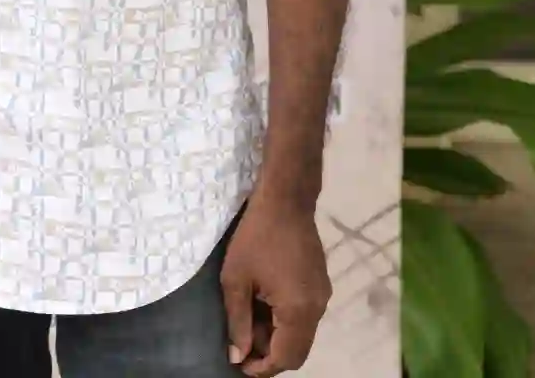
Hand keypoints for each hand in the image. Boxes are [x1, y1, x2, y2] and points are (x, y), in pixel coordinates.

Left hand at [220, 196, 331, 374]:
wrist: (285, 199)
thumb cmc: (256, 237)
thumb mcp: (236, 279)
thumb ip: (238, 321)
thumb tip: (238, 355)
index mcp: (298, 311)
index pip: (285, 358)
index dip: (262, 368)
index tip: (240, 365)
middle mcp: (317, 309)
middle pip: (297, 351)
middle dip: (270, 354)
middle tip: (242, 344)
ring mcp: (322, 295)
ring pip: (302, 333)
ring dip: (277, 336)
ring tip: (248, 320)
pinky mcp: (320, 283)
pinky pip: (305, 315)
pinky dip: (286, 320)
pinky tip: (263, 304)